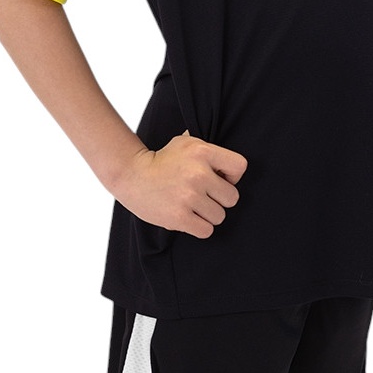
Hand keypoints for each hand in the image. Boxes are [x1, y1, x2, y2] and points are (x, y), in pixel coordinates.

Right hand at [110, 131, 247, 238]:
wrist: (132, 175)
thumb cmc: (163, 159)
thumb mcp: (186, 142)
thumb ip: (209, 150)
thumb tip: (230, 165)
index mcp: (202, 151)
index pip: (240, 167)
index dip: (233, 175)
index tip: (219, 178)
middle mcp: (199, 174)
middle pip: (232, 197)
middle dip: (220, 199)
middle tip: (203, 195)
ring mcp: (189, 196)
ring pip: (220, 216)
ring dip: (208, 214)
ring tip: (193, 206)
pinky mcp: (179, 217)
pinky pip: (206, 230)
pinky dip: (199, 227)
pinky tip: (188, 217)